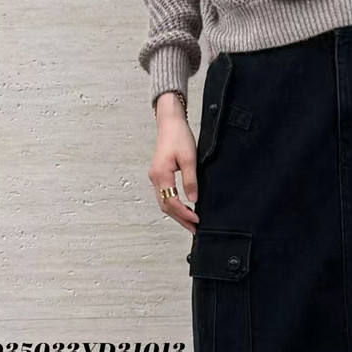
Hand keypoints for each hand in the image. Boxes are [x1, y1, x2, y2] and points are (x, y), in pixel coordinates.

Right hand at [148, 92, 200, 232]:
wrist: (170, 122)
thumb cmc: (179, 136)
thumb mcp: (189, 159)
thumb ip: (190, 180)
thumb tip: (193, 199)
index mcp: (161, 175)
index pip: (171, 202)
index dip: (184, 213)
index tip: (196, 220)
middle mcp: (155, 178)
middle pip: (165, 206)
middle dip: (180, 219)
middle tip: (194, 229)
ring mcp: (155, 177)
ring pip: (164, 202)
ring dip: (176, 214)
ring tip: (190, 222)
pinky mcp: (159, 175)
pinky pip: (164, 195)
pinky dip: (173, 205)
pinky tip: (183, 209)